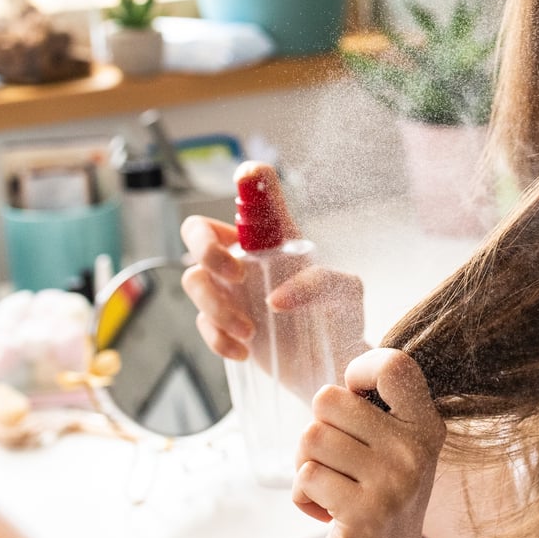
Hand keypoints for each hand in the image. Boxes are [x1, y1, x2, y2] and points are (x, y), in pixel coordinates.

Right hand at [180, 163, 369, 383]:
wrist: (335, 361)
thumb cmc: (341, 316)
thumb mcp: (346, 293)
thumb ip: (321, 284)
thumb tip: (276, 299)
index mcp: (275, 237)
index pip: (255, 197)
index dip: (248, 179)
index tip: (247, 176)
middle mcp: (246, 256)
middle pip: (197, 231)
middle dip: (205, 248)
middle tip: (237, 275)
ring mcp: (230, 289)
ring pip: (193, 279)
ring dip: (215, 306)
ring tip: (250, 332)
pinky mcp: (223, 323)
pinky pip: (201, 323)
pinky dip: (217, 338)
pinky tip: (244, 351)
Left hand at [293, 348, 445, 537]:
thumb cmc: (377, 504)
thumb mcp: (396, 453)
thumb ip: (379, 413)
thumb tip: (341, 382)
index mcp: (426, 426)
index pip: (393, 366)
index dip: (360, 371)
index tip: (355, 399)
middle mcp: (415, 450)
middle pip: (329, 400)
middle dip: (318, 430)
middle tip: (336, 463)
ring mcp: (392, 483)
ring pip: (311, 437)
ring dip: (306, 465)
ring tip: (330, 489)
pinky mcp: (363, 514)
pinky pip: (304, 477)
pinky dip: (302, 496)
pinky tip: (325, 515)